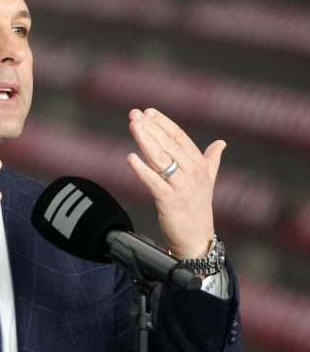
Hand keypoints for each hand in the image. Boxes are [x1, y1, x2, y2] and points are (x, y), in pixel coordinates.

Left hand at [126, 108, 225, 258]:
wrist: (197, 240)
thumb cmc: (198, 208)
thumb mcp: (208, 181)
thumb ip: (212, 160)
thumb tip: (222, 143)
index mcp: (199, 165)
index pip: (180, 137)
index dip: (163, 123)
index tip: (147, 111)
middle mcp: (193, 173)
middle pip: (169, 145)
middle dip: (150, 128)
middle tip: (134, 115)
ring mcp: (182, 187)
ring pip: (161, 159)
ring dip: (146, 141)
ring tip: (133, 127)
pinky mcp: (170, 202)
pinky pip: (154, 182)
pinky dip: (142, 169)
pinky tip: (130, 157)